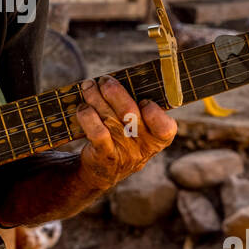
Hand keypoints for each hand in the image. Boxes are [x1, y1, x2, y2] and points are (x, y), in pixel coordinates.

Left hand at [75, 76, 176, 193]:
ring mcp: (124, 153)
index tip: (144, 100)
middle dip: (114, 91)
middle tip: (104, 80)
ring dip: (95, 97)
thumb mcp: (140, 128)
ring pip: (109, 117)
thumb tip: (121, 78)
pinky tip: (83, 107)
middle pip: (130, 113)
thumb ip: (139, 106)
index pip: (165, 128)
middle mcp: (143, 147)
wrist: (105, 170)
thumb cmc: (125, 137)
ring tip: (89, 86)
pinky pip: (96, 131)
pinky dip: (87, 115)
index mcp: (159, 138)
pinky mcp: (104, 155)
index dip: (154, 112)